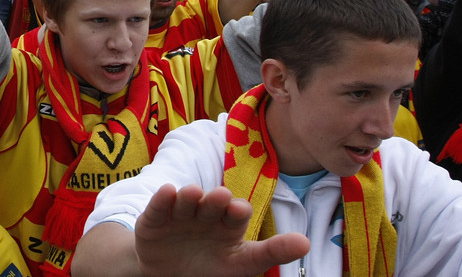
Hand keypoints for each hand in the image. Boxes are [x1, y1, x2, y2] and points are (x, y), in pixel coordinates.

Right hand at [133, 184, 309, 276]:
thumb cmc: (211, 268)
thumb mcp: (242, 264)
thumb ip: (272, 252)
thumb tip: (307, 242)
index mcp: (228, 224)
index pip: (236, 212)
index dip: (237, 210)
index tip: (239, 210)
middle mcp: (205, 214)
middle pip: (211, 203)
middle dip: (215, 200)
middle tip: (219, 197)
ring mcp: (179, 215)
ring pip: (186, 201)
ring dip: (189, 196)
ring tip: (192, 193)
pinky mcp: (154, 221)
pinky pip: (158, 207)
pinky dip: (162, 199)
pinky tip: (168, 192)